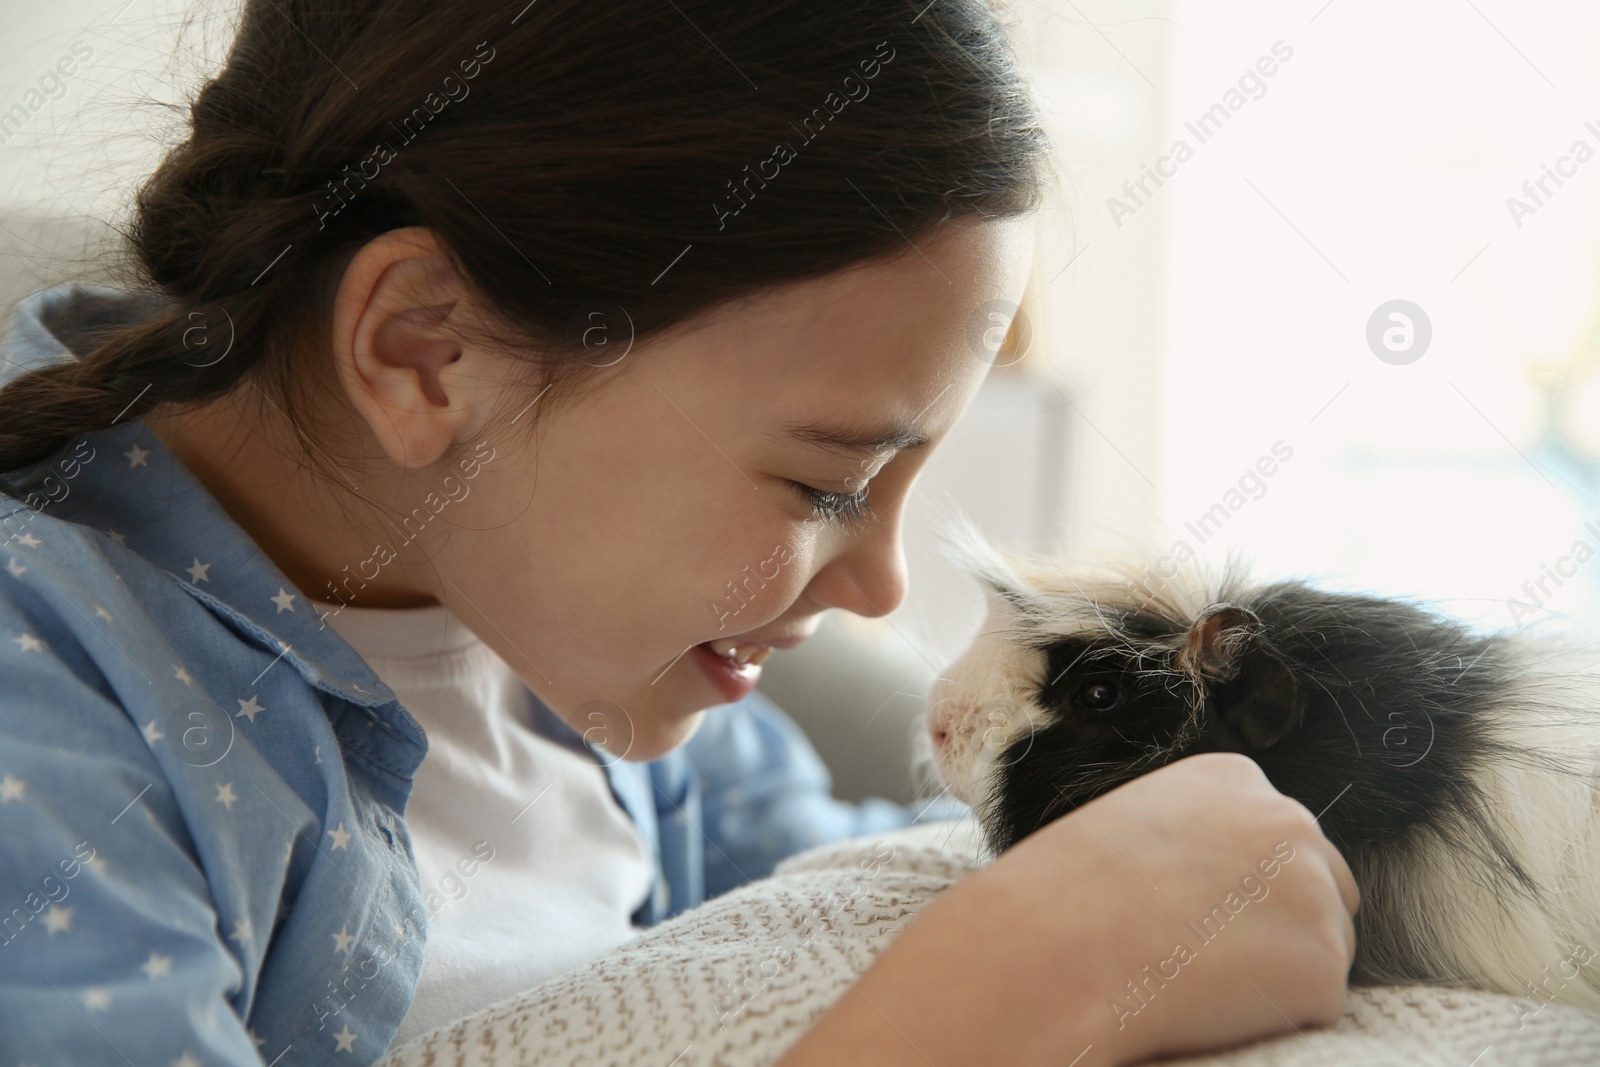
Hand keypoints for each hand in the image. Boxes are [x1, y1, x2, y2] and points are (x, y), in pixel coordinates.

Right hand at [777, 751, 1358, 1066]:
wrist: (1029, 965)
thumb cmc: (1033, 905)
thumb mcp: (1091, 837)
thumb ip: (1152, 837)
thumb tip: (1173, 871)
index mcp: (1220, 776)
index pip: (1269, 837)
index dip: (1228, 891)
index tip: (1178, 923)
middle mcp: (1281, 815)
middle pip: (1310, 885)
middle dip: (1261, 927)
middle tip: (1176, 964)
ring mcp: (1308, 884)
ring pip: (1315, 947)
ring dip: (1265, 976)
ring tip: (1175, 987)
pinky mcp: (1317, 961)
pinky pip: (1314, 1003)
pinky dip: (1270, 1019)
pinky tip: (1198, 1014)